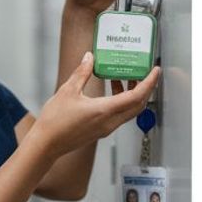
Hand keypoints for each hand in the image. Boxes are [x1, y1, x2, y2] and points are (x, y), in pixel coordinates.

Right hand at [29, 52, 159, 158]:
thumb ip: (81, 73)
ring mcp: (107, 128)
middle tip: (141, 73)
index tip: (154, 71)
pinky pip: (119, 116)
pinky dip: (121, 103)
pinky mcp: (101, 131)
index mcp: (105, 110)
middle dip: (144, 88)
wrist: (47, 144)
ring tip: (121, 79)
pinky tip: (109, 93)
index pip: (136, 96)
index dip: (149, 82)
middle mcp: (110, 121)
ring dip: (131, 95)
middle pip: (138, 105)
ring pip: (129, 111)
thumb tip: (89, 58)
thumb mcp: (67, 91)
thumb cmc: (55, 120)